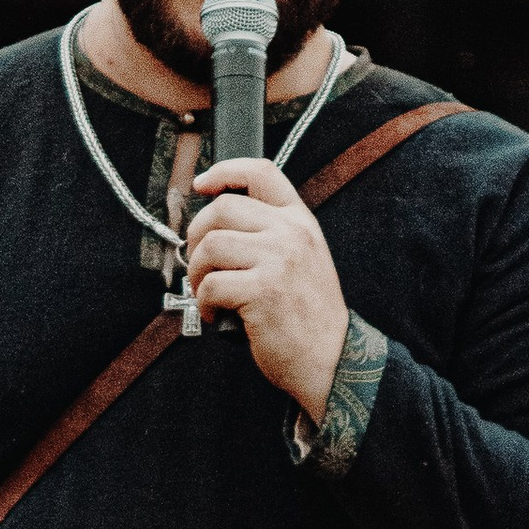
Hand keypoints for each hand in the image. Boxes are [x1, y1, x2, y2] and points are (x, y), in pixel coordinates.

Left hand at [184, 158, 348, 421]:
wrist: (331, 358)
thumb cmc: (307, 316)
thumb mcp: (301, 259)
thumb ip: (270, 234)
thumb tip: (214, 223)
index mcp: (299, 221)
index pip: (261, 172)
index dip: (224, 171)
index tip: (202, 184)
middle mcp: (291, 233)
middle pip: (222, 208)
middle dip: (197, 237)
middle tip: (200, 265)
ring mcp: (279, 260)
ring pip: (210, 245)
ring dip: (197, 273)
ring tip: (208, 294)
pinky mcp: (263, 290)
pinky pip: (211, 285)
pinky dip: (204, 303)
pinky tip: (218, 315)